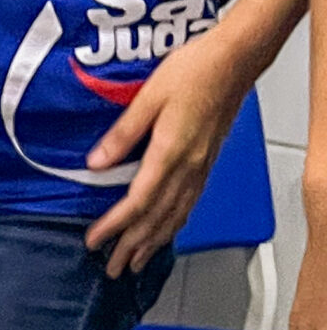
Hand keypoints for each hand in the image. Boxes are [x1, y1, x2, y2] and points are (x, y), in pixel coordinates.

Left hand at [84, 28, 249, 277]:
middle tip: (112, 269)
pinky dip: (174, 226)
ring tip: (136, 263)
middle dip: (131, 247)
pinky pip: (189, 205)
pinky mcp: (206, 164)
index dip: (114, 226)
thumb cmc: (195, 70)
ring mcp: (200, 169)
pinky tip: (166, 233)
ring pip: (174, 217)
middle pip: (155, 219)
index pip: (137, 203)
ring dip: (153, 243)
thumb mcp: (149, 96)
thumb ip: (123, 133)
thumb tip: (96, 163)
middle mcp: (188, 168)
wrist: (235, 60)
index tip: (93, 241)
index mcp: (170, 154)